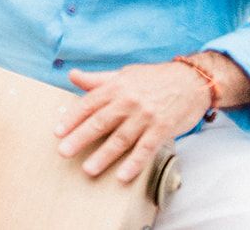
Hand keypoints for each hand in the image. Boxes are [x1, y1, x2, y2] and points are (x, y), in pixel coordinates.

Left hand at [56, 63, 208, 180]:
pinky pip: (146, 149)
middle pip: (100, 123)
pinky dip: (134, 163)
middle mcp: (128, 102)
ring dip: (104, 156)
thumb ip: (97, 80)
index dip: (71, 118)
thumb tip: (72, 76)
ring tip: (88, 169)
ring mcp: (145, 116)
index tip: (58, 132)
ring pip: (120, 139)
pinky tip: (123, 175)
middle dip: (80, 138)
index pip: (88, 104)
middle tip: (64, 152)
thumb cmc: (155, 78)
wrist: (191, 80)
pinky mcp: (163, 129)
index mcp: (116, 88)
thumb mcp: (124, 74)